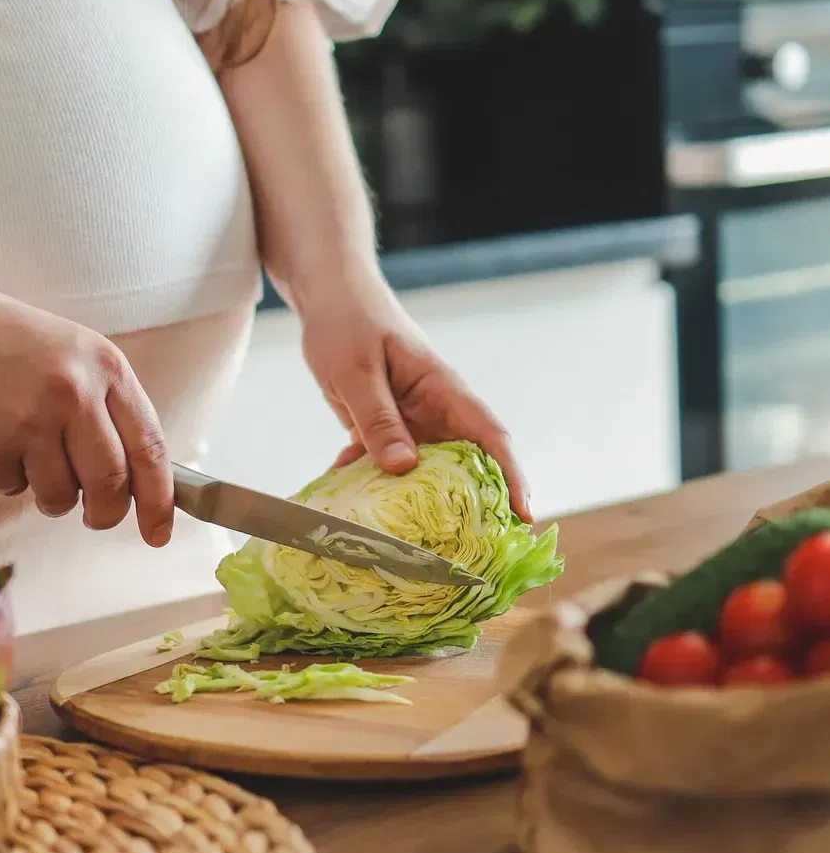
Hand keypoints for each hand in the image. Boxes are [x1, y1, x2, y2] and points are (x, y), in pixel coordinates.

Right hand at [0, 278, 174, 544]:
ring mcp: (29, 419)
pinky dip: (6, 476)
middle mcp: (73, 392)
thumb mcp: (73, 355)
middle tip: (93, 515)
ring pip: (61, 495)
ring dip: (50, 495)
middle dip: (105, 513)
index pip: (150, 448)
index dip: (160, 500)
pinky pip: (12, 487)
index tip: (159, 533)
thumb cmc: (5, 343)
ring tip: (30, 457)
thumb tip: (138, 480)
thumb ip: (107, 407)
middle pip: (111, 484)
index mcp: (106, 367)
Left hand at [300, 277, 532, 521]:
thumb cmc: (348, 324)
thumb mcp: (356, 372)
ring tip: (405, 545)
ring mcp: (408, 422)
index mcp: (442, 391)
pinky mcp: (381, 429)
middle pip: (463, 465)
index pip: (490, 438)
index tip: (524, 517)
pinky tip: (346, 504)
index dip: (511, 477)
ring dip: (412, 504)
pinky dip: (367, 483)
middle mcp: (433, 411)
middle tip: (465, 552)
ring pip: (421, 472)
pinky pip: (381, 464)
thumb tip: (406, 468)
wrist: (327, 299)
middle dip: (469, 507)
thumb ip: (378, 419)